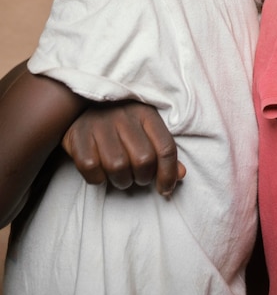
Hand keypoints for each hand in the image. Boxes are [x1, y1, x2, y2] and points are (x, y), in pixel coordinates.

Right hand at [62, 101, 185, 196]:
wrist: (79, 106)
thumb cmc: (120, 125)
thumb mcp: (145, 131)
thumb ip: (163, 152)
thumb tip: (181, 174)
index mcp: (146, 113)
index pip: (166, 147)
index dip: (168, 174)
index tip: (165, 189)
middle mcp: (124, 115)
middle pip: (143, 160)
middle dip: (143, 178)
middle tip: (138, 177)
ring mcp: (100, 124)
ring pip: (118, 166)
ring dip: (121, 180)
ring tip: (121, 176)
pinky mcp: (77, 134)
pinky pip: (91, 168)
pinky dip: (98, 178)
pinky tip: (100, 172)